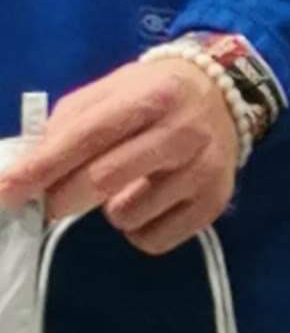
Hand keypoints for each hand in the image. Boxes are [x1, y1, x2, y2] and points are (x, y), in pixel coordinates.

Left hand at [0, 57, 240, 256]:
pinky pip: (153, 240)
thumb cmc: (152, 95)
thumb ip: (67, 125)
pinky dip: (138, 229)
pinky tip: (149, 203)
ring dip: (110, 210)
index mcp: (151, 96)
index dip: (41, 166)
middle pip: (104, 180)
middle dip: (62, 198)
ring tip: (127, 188)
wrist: (225, 95)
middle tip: (52, 202)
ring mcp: (203, 170)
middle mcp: (184, 131)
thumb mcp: (110, 92)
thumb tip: (27, 171)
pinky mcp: (214, 203)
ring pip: (126, 215)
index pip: (87, 136)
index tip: (6, 191)